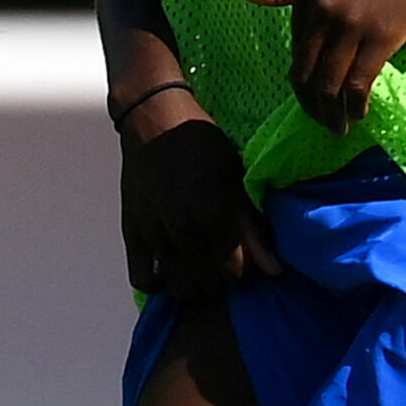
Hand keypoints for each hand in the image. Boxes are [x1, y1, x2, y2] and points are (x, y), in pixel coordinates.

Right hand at [118, 92, 280, 298]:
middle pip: (209, 285)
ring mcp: (154, 234)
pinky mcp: (132, 232)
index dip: (243, 269)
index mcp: (212, 216)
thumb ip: (254, 228)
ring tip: (199, 265)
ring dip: (194, 283)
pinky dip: (157, 284)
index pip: (235, 273)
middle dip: (221, 278)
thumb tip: (274, 270)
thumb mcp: (235, 179)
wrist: (153, 118)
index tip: (242, 255)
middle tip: (222, 259)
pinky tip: (169, 270)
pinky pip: (142, 278)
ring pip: (180, 287)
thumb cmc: (200, 143)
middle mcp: (182, 231)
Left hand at [234, 0, 405, 136]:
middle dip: (310, 104)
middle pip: (307, 72)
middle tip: (319, 121)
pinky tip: (357, 114)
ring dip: (331, 113)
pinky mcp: (382, 38)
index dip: (299, 78)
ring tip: (337, 127)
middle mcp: (323, 14)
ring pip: (330, 82)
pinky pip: (361, 81)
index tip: (307, 93)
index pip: (295, 49)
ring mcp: (352, 27)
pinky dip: (355, 104)